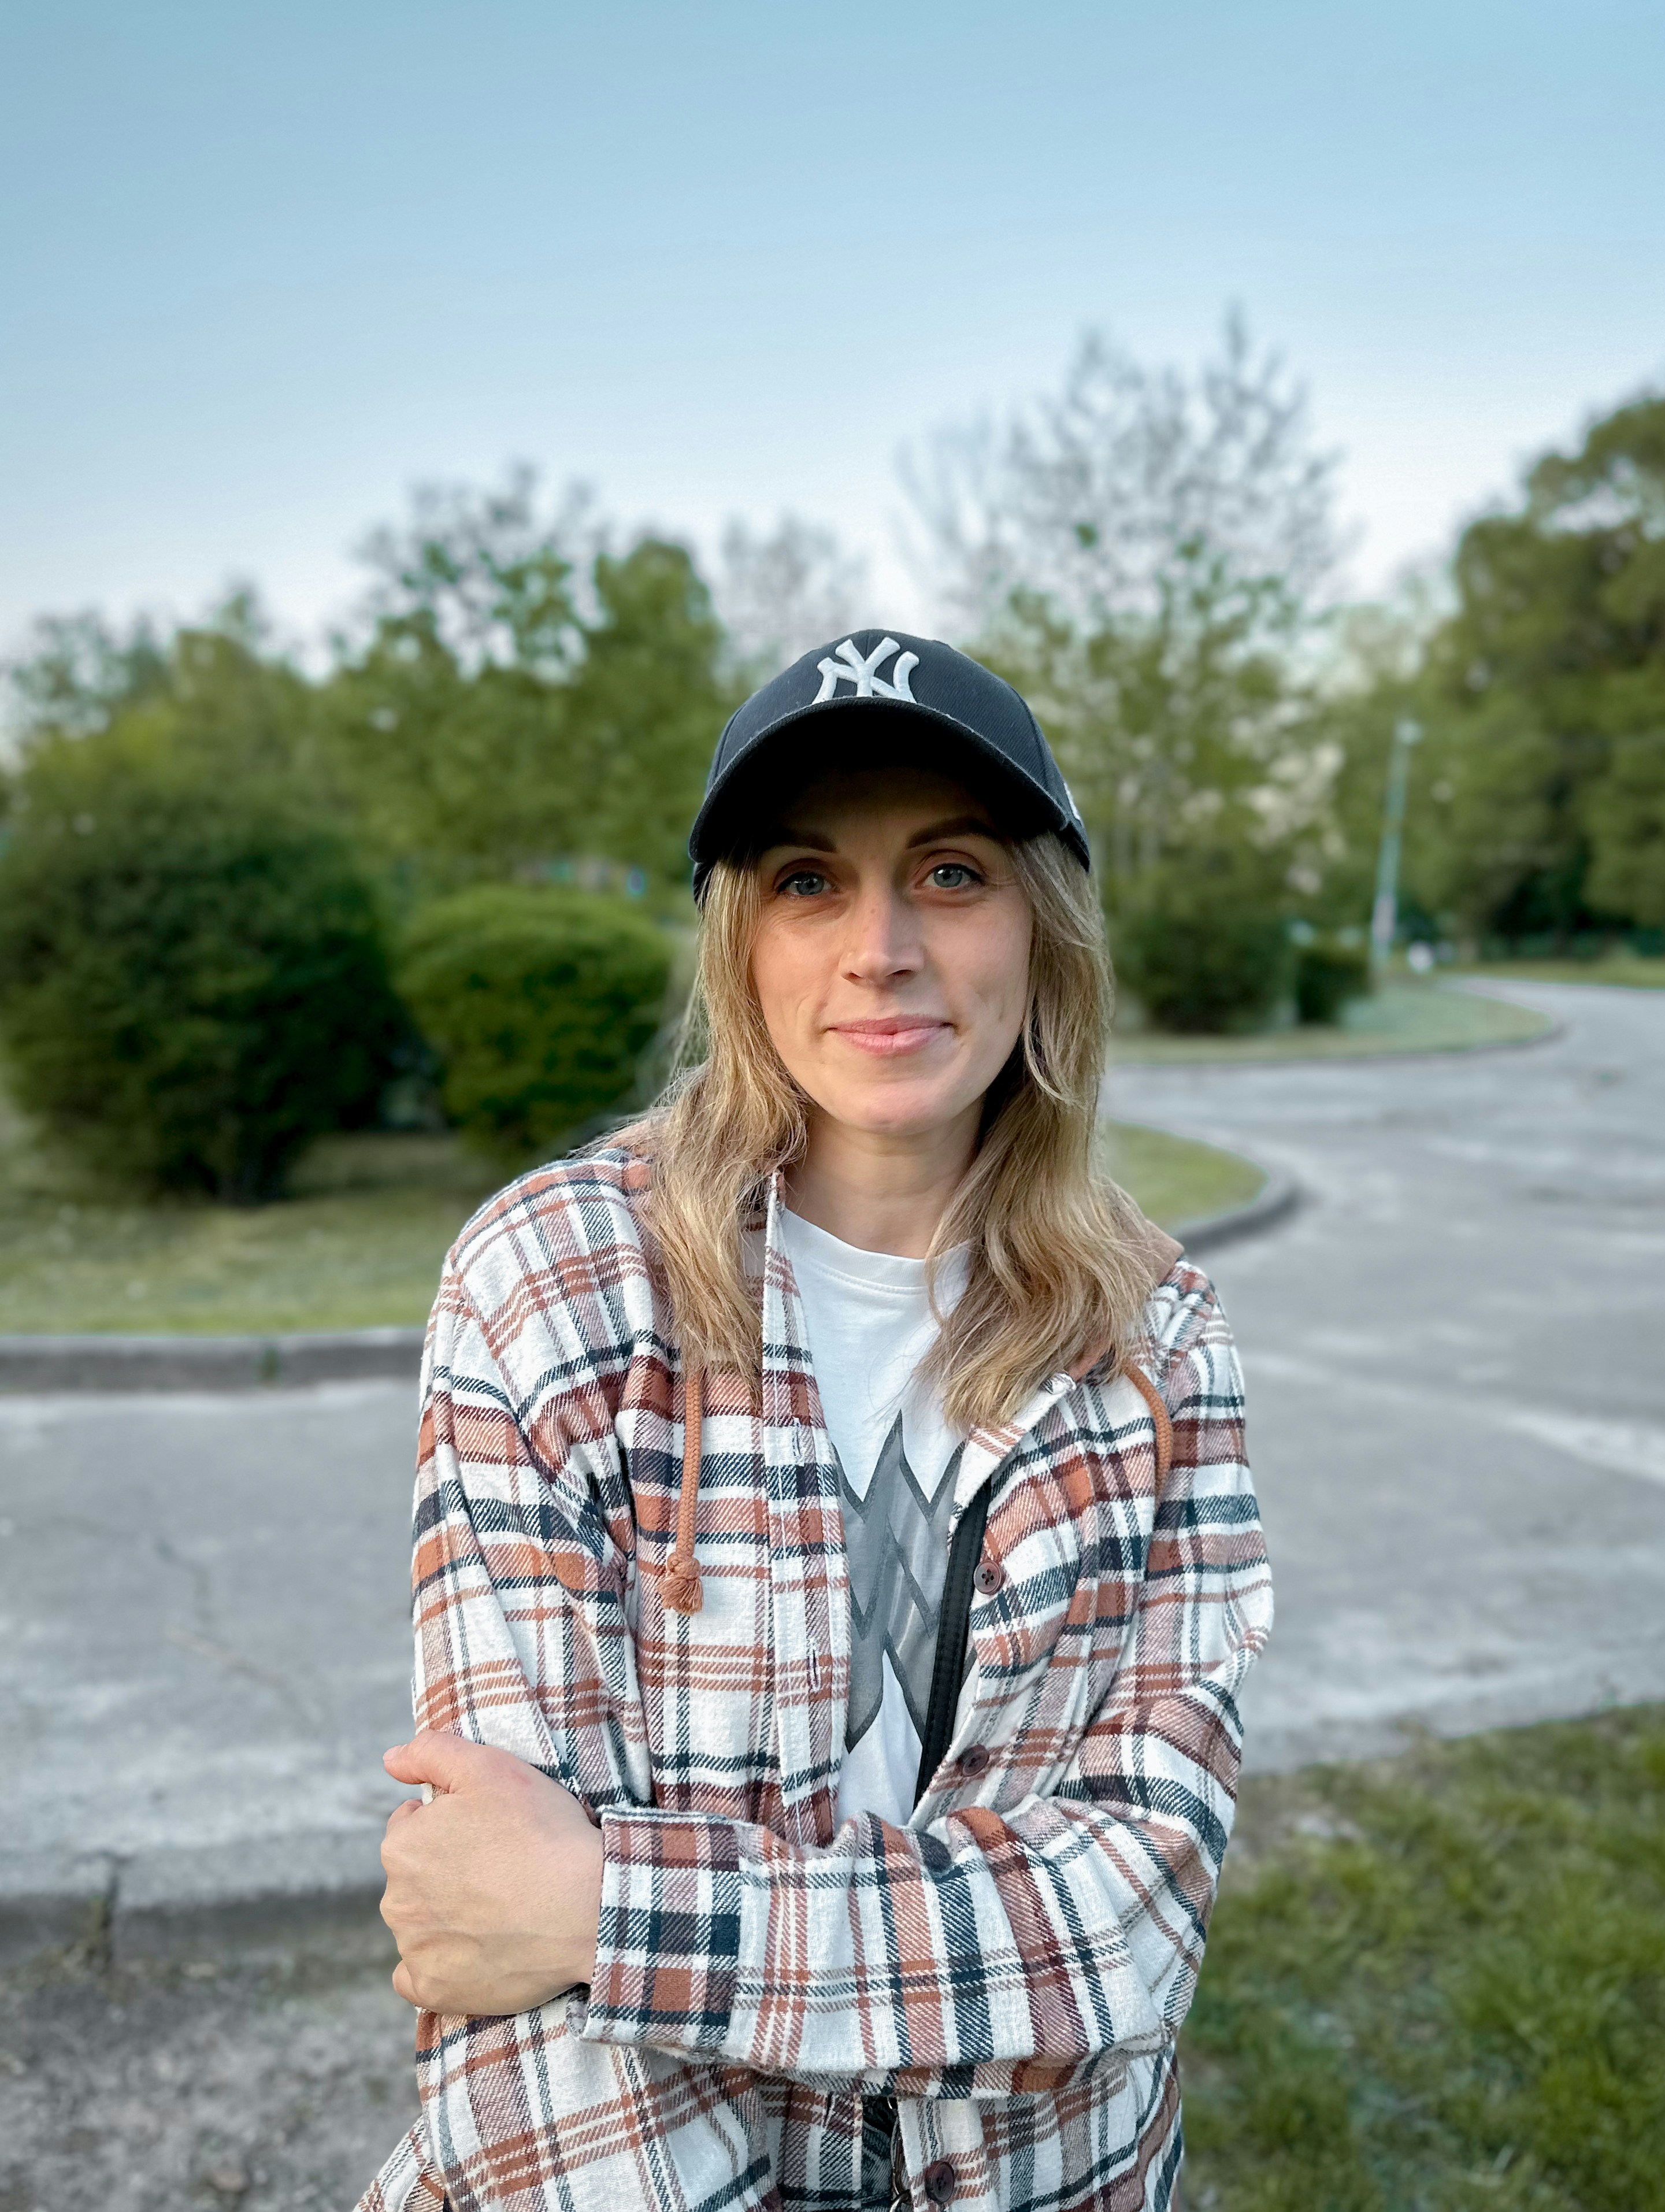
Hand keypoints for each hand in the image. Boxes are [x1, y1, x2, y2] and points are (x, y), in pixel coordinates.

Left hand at [379, 1731, 603, 2016]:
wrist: (587, 1906)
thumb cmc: (540, 1831)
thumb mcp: (490, 1767)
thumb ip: (431, 1752)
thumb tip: (389, 1760)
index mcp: (402, 1846)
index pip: (413, 1827)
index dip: (452, 1823)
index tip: (489, 1831)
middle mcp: (396, 1901)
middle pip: (415, 1876)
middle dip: (447, 1869)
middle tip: (501, 1867)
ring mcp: (415, 1951)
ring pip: (420, 1924)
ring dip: (446, 1915)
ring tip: (500, 1908)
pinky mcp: (436, 1990)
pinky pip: (418, 1978)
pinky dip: (438, 1966)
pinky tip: (472, 1952)